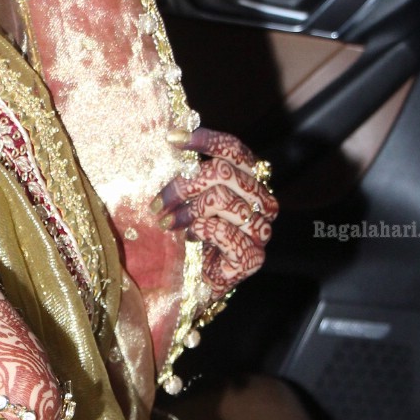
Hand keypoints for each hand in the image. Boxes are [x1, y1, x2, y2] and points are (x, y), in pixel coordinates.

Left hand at [156, 127, 276, 298]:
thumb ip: (193, 174)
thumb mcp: (194, 199)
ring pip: (221, 199)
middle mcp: (262, 201)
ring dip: (186, 211)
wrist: (204, 281)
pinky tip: (191, 236)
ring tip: (168, 223)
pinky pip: (222, 231)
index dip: (205, 140)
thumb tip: (173, 138)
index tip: (174, 138)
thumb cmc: (197, 235)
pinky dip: (200, 230)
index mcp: (251, 181)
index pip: (234, 150)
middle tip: (157, 202)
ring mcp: (261, 229)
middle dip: (183, 184)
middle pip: (223, 172)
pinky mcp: (252, 256)